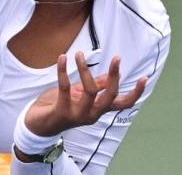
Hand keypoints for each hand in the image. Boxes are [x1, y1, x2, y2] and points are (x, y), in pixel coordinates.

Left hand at [24, 52, 147, 136]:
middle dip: (115, 76)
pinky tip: (62, 58)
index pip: (123, 104)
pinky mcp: (62, 111)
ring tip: (78, 54)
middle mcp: (92, 114)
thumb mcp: (79, 95)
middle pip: (110, 96)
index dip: (135, 93)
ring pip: (90, 91)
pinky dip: (63, 71)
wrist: (37, 126)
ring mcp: (77, 115)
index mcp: (98, 110)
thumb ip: (94, 87)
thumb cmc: (60, 107)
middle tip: (117, 58)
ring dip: (84, 69)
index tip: (144, 78)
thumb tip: (108, 76)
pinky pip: (65, 88)